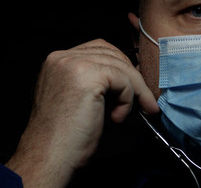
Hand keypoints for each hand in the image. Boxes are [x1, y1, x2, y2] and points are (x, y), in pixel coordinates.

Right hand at [6, 39, 157, 187]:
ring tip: (136, 111)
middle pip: (113, 54)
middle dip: (133, 77)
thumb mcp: (82, 98)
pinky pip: (123, 80)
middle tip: (145, 100)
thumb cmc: (66, 134)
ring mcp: (72, 64)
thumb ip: (100, 81)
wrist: (50, 155)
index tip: (136, 86)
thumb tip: (134, 74)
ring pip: (121, 67)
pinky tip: (118, 116)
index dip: (121, 67)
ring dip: (135, 90)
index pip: (100, 49)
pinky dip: (128, 99)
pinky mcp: (86, 76)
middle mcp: (62, 57)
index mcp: (58, 61)